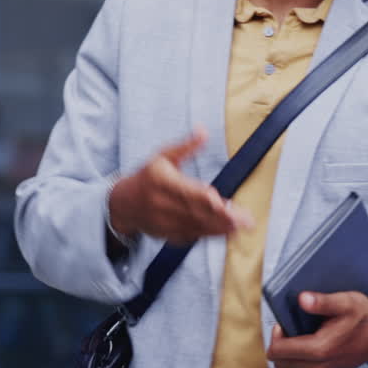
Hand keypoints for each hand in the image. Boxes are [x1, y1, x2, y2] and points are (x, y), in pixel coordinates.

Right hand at [108, 127, 253, 244]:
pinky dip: (209, 235)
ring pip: (196, 227)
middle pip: (197, 213)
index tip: (225, 203)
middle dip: (223, 218)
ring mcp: (164, 223)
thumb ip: (185, 146)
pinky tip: (227, 232)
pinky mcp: (167, 235)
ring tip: (242, 227)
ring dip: (221, 229)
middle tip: (246, 220)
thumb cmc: (147, 177)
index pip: (188, 193)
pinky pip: (191, 237)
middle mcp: (162, 205)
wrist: (121, 204)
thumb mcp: (162, 156)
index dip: (207, 200)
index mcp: (162, 183)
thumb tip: (203, 131)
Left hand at [267, 291, 367, 367]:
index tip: (285, 324)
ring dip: (288, 355)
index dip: (276, 336)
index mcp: (320, 350)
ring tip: (301, 339)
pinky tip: (308, 350)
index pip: (278, 351)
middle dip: (280, 345)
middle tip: (293, 330)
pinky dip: (297, 364)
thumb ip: (322, 301)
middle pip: (280, 362)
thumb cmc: (363, 315)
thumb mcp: (345, 302)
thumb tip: (301, 299)